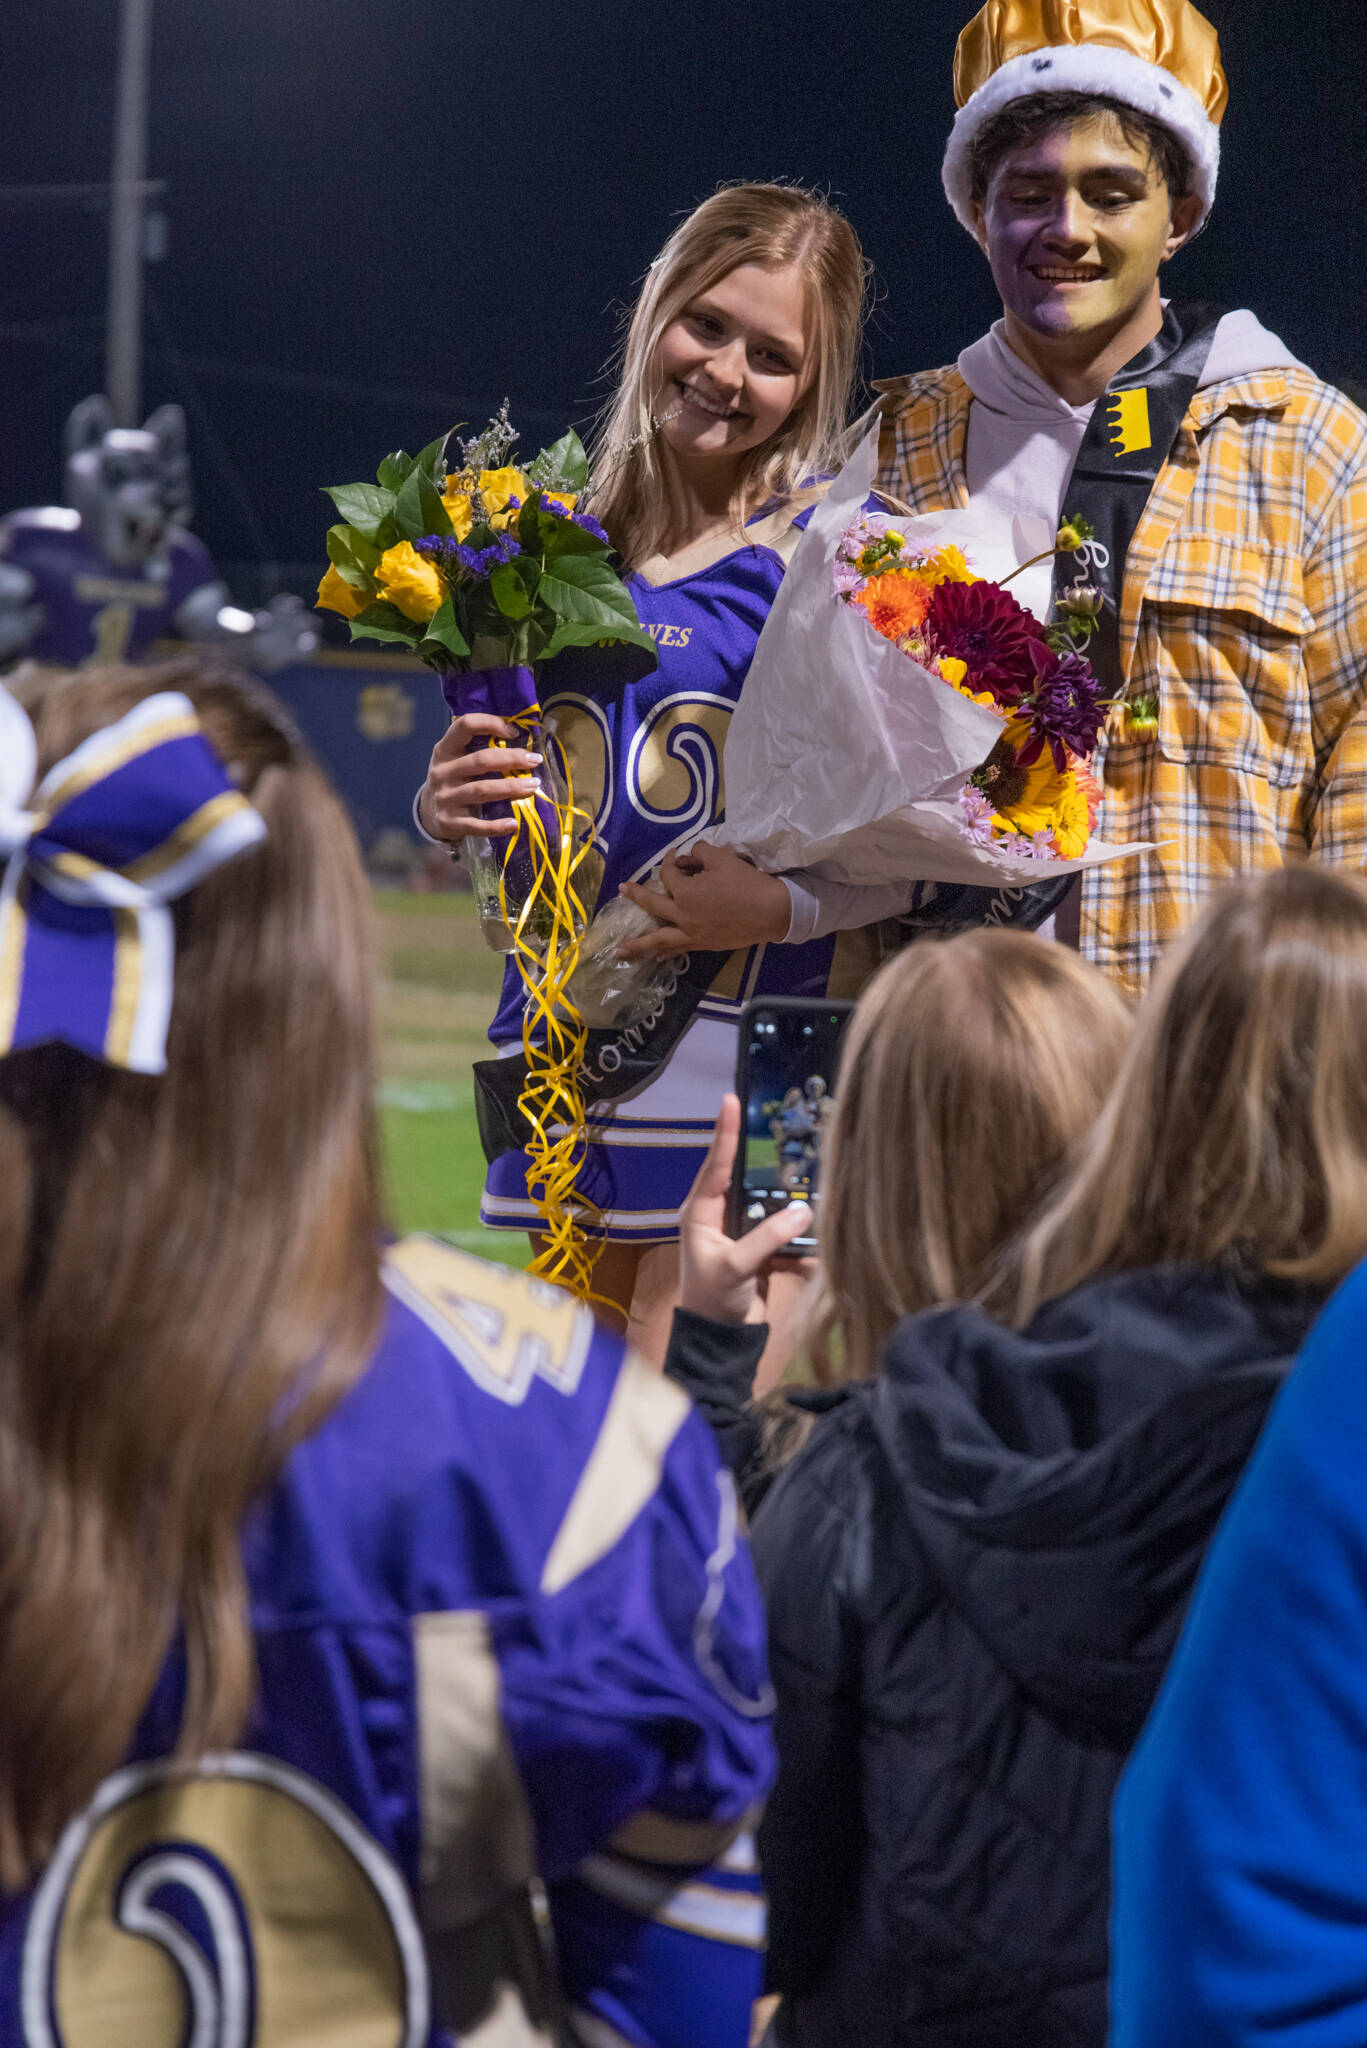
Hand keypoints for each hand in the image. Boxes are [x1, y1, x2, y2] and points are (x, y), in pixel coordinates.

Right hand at [417, 711, 542, 843]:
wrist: (428, 814)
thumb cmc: (453, 780)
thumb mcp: (455, 759)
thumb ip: (477, 748)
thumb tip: (520, 739)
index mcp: (445, 750)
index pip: (465, 726)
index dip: (491, 723)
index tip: (514, 732)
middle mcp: (442, 772)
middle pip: (481, 760)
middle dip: (512, 759)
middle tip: (535, 760)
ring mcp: (444, 797)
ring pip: (481, 790)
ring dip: (511, 788)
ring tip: (533, 786)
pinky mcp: (449, 822)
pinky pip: (476, 825)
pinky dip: (496, 826)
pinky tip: (513, 824)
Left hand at [617, 842, 791, 960]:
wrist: (771, 911)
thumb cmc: (747, 883)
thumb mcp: (723, 858)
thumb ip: (701, 853)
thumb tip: (691, 856)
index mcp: (686, 892)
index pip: (669, 874)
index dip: (671, 861)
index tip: (679, 855)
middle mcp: (683, 915)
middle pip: (652, 905)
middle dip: (636, 896)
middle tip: (622, 890)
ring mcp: (692, 933)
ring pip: (658, 939)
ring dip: (637, 944)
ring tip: (619, 951)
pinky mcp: (704, 945)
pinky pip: (678, 949)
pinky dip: (665, 952)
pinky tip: (655, 955)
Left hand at [679, 1095, 813, 1324]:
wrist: (722, 1342)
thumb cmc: (713, 1300)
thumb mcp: (735, 1267)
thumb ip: (767, 1238)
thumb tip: (804, 1210)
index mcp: (701, 1212)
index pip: (715, 1165)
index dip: (725, 1132)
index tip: (731, 1100)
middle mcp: (721, 1216)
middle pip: (750, 1181)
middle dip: (771, 1166)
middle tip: (790, 1134)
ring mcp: (744, 1233)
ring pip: (774, 1208)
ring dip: (793, 1208)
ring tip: (816, 1190)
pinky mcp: (764, 1251)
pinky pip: (787, 1238)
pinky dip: (801, 1246)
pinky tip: (813, 1255)